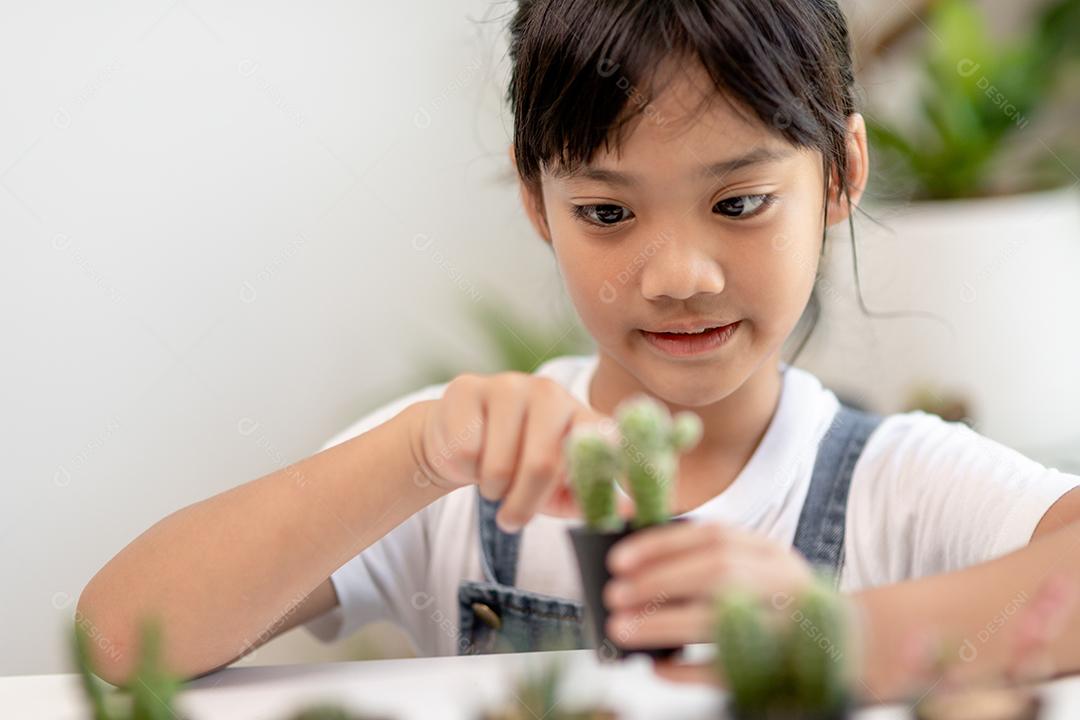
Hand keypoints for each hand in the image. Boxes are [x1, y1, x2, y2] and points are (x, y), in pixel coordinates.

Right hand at [413, 372, 615, 530]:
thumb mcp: (555, 491)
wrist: (456, 442)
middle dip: (524, 503)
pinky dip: (465, 469)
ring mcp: (508, 386)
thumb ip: (589, 499)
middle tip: (512, 518)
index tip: (636, 496)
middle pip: (542, 464)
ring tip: (491, 479)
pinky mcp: (467, 388)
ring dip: (491, 489)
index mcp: (580, 416)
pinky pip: (467, 451)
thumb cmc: (515, 469)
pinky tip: (470, 456)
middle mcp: (550, 394)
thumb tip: (631, 512)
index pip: (605, 438)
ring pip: (499, 464)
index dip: (620, 463)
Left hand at [602, 520, 813, 680]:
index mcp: (770, 552)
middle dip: (657, 584)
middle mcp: (782, 584)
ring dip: (663, 625)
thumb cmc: (777, 599)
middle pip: (717, 575)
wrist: (852, 645)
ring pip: (721, 622)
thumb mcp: (751, 564)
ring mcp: (786, 628)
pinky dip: (689, 670)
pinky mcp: (782, 671)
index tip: (619, 559)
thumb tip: (631, 548)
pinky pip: (730, 671)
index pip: (712, 537)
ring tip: (622, 629)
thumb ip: (700, 554)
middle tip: (614, 596)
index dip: (661, 546)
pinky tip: (657, 667)